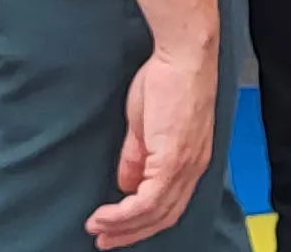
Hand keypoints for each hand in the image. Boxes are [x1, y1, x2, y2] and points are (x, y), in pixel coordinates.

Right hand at [87, 47, 217, 247]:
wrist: (182, 57)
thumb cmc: (168, 80)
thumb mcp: (146, 126)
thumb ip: (137, 157)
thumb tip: (125, 184)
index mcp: (190, 161)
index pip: (169, 205)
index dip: (142, 222)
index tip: (116, 230)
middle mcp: (192, 168)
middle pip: (163, 217)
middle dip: (130, 233)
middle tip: (104, 241)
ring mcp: (185, 165)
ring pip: (154, 213)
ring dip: (122, 226)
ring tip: (98, 230)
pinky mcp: (173, 159)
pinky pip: (148, 200)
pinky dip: (125, 213)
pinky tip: (106, 216)